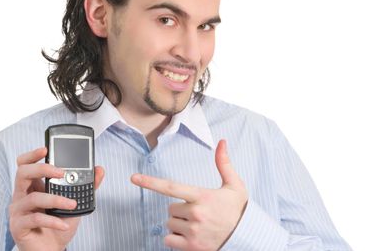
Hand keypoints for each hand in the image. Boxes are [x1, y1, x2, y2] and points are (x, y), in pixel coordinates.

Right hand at [9, 147, 104, 250]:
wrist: (52, 250)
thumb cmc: (58, 225)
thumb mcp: (74, 203)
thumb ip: (85, 186)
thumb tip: (99, 169)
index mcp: (32, 186)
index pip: (25, 164)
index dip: (32, 154)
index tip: (46, 148)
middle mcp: (21, 195)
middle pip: (22, 173)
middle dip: (42, 169)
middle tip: (61, 172)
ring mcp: (18, 211)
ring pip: (32, 197)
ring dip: (55, 199)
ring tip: (72, 204)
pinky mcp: (18, 227)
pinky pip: (36, 218)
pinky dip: (53, 220)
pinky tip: (64, 225)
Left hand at [131, 139, 246, 250]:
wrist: (247, 238)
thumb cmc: (238, 210)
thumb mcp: (235, 186)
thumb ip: (224, 164)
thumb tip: (222, 142)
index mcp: (202, 196)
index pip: (171, 187)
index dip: (150, 182)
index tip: (134, 178)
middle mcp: (195, 214)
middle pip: (170, 209)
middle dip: (179, 210)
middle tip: (198, 213)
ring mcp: (193, 233)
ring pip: (169, 224)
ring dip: (178, 225)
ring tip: (197, 225)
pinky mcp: (191, 248)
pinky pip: (168, 241)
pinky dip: (175, 240)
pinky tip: (191, 237)